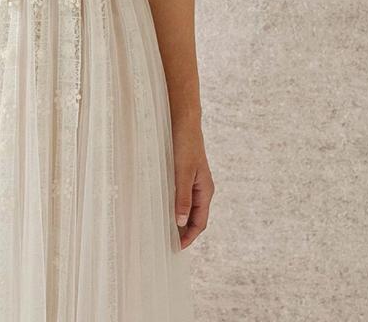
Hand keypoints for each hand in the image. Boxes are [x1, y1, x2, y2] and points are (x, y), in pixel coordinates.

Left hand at [171, 114, 214, 249]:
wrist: (183, 120)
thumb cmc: (185, 144)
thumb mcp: (183, 172)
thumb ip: (182, 197)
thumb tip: (181, 223)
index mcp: (205, 190)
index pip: (199, 222)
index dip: (189, 236)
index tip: (177, 248)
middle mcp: (201, 188)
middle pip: (194, 217)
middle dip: (184, 231)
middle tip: (168, 243)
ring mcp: (193, 180)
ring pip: (187, 207)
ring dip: (178, 219)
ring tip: (164, 229)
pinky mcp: (184, 173)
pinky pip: (181, 195)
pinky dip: (174, 205)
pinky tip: (162, 207)